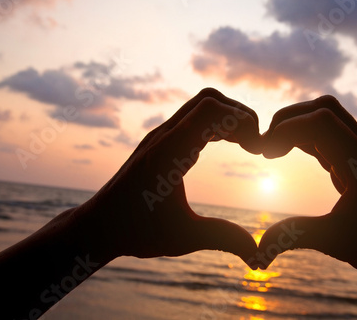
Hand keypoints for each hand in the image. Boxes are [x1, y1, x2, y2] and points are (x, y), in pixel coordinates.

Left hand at [77, 88, 261, 267]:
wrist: (98, 225)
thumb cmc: (135, 231)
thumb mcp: (183, 238)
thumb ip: (223, 240)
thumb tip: (258, 256)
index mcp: (169, 153)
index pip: (211, 110)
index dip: (242, 121)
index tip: (257, 151)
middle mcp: (164, 136)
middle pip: (209, 99)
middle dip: (240, 115)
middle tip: (256, 146)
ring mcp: (160, 136)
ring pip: (201, 106)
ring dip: (228, 118)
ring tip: (247, 145)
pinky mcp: (160, 141)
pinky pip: (193, 118)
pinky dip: (215, 125)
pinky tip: (227, 145)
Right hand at [257, 96, 356, 317]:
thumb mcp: (338, 243)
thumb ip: (294, 237)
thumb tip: (257, 251)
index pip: (320, 121)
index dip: (285, 129)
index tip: (263, 153)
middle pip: (325, 109)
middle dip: (288, 120)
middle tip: (265, 147)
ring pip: (329, 120)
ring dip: (298, 128)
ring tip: (273, 151)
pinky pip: (333, 137)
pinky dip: (308, 140)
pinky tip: (293, 155)